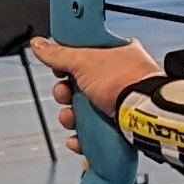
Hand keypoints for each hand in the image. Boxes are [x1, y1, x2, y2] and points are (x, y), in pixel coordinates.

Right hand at [31, 33, 158, 140]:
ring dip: (71, 117)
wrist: (144, 113)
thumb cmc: (125, 81)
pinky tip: (78, 138)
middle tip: (65, 95)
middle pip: (80, 86)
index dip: (67, 65)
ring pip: (85, 111)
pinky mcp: (120, 125)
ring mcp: (121, 102)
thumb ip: (59, 54)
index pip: (83, 56)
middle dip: (66, 94)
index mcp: (116, 54)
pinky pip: (95, 132)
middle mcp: (120, 77)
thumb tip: (39, 44)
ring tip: (71, 119)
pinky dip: (83, 137)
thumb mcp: (84, 60)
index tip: (59, 70)